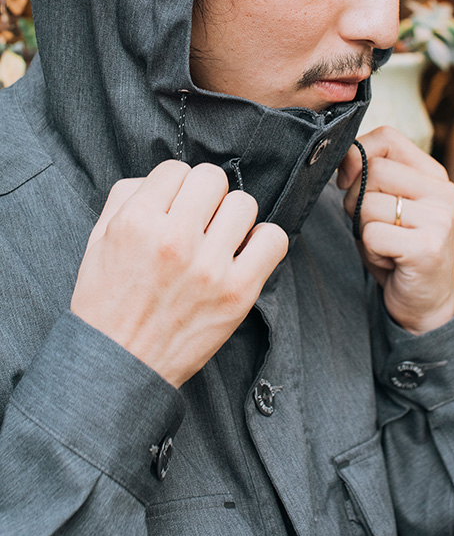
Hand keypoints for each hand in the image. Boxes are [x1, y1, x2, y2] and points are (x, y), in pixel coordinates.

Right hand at [71, 160, 287, 387]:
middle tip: (197, 221)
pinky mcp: (237, 293)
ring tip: (218, 240)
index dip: (175, 186)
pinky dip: (263, 241)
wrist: (118, 367)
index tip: (173, 207)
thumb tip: (165, 177)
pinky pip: (273, 239)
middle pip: (213, 178)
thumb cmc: (107, 304)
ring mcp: (209, 267)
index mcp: (136, 223)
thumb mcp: (98, 241)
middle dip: (205, 196)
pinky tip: (243, 254)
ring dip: (232, 218)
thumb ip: (127, 197)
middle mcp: (174, 240)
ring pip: (244, 203)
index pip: (176, 168)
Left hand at [337, 126, 453, 333]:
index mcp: (434, 175)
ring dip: (363, 230)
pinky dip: (370, 251)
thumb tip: (344, 158)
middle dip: (355, 199)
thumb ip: (369, 175)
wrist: (425, 304)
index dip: (357, 155)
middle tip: (373, 225)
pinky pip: (372, 235)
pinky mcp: (427, 247)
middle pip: (374, 170)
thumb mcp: (385, 204)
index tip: (348, 180)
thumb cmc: (398, 248)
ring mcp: (440, 219)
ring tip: (386, 245)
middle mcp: (443, 192)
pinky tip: (390, 261)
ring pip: (368, 204)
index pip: (387, 138)